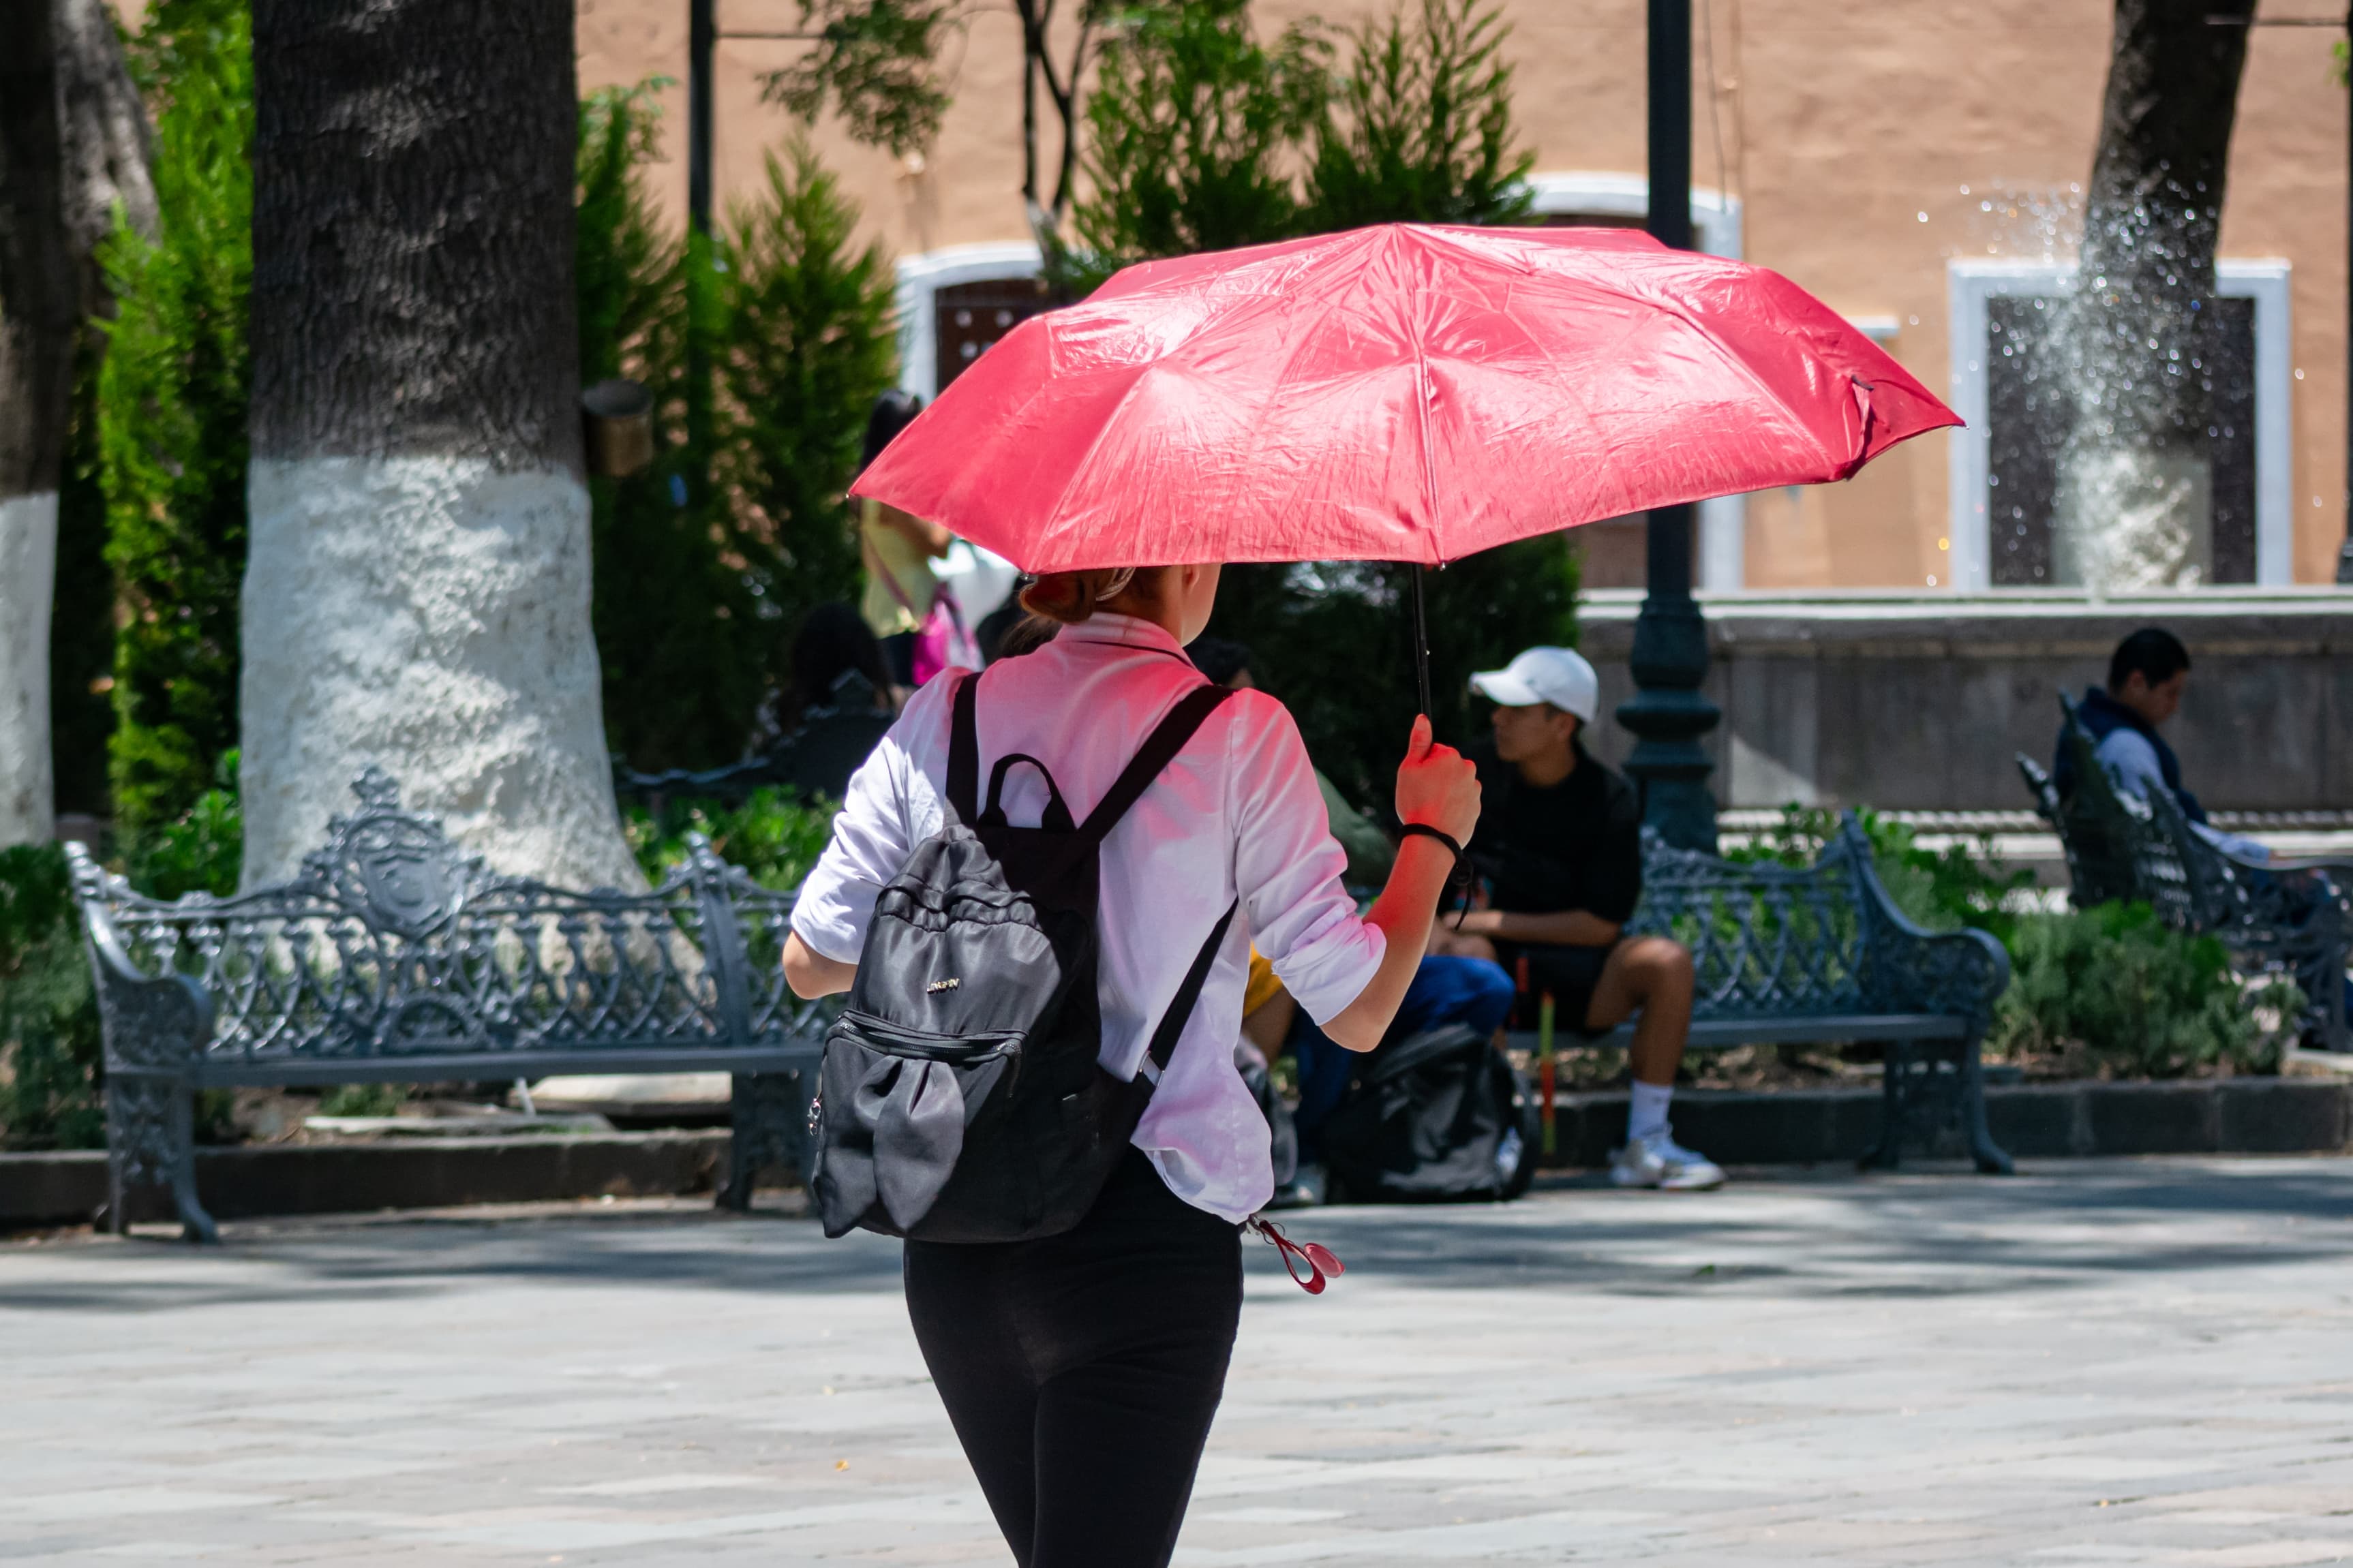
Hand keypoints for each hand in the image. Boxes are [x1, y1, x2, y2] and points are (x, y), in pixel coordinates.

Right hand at [1393, 714, 1479, 846]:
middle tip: (1424, 794)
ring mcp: (1475, 789)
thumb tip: (1423, 717)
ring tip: (1433, 808)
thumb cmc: (1415, 802)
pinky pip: (1463, 801)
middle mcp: (1468, 769)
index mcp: (1450, 756)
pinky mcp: (1477, 807)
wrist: (1431, 839)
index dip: (1424, 765)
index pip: (1435, 751)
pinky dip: (1454, 806)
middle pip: (1448, 767)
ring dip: (1447, 791)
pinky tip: (1442, 817)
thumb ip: (1418, 741)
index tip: (1418, 779)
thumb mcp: (1408, 768)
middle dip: (1437, 776)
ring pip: (1456, 784)